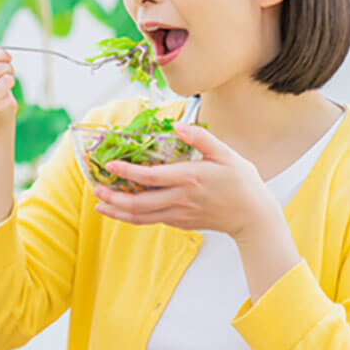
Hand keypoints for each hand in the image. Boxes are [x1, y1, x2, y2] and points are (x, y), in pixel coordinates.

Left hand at [92, 120, 279, 241]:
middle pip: (138, 203)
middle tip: (95, 188)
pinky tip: (123, 209)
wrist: (253, 217)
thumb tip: (179, 126)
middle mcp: (181, 199)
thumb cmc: (242, 182)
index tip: (109, 163)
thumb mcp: (226, 154)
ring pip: (141, 217)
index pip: (150, 177)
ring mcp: (180, 214)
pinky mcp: (181, 223)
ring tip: (100, 203)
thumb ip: (201, 138)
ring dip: (118, 211)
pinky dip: (133, 216)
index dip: (127, 170)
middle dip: (113, 196)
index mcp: (190, 178)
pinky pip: (152, 221)